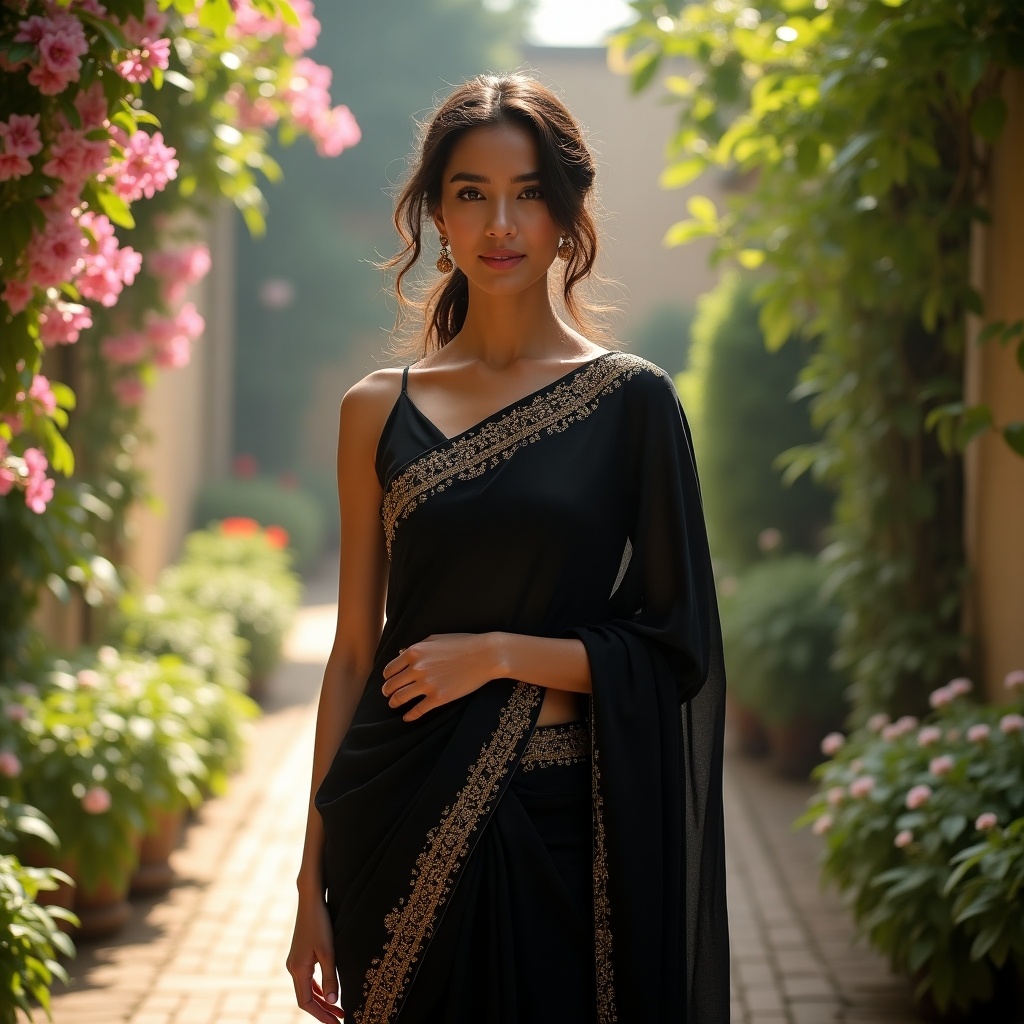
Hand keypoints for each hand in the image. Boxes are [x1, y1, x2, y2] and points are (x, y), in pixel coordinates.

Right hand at [286, 892, 343, 1021]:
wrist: (310, 900)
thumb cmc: (320, 923)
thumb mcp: (328, 951)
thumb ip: (330, 977)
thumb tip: (333, 1001)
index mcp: (298, 969)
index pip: (306, 1002)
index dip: (320, 1014)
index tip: (335, 1023)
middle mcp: (293, 967)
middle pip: (306, 997)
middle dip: (323, 1010)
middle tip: (340, 1018)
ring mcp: (295, 961)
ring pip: (307, 988)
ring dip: (321, 999)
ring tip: (338, 1008)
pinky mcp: (300, 955)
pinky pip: (307, 978)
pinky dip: (317, 988)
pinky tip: (328, 990)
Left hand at [382, 632, 500, 721]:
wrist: (485, 655)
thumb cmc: (463, 644)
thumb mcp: (435, 639)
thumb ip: (416, 646)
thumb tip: (401, 654)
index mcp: (415, 652)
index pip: (390, 669)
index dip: (387, 677)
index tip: (389, 681)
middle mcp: (417, 668)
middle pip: (391, 685)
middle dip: (387, 692)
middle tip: (388, 695)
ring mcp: (427, 684)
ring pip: (400, 698)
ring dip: (394, 703)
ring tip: (394, 705)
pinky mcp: (439, 698)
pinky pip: (417, 710)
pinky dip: (409, 716)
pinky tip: (407, 717)